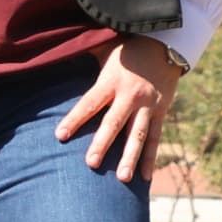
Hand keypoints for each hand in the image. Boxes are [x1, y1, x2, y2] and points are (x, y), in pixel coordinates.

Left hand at [54, 35, 182, 183]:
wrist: (165, 43)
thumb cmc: (126, 48)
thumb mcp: (103, 48)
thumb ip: (84, 55)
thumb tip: (56, 50)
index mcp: (111, 80)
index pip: (89, 103)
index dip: (75, 119)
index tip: (60, 136)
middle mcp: (130, 95)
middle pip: (114, 122)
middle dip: (102, 143)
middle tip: (91, 164)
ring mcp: (147, 105)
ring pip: (137, 135)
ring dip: (130, 157)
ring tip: (123, 179)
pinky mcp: (160, 112)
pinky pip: (155, 137)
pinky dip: (150, 158)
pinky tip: (145, 178)